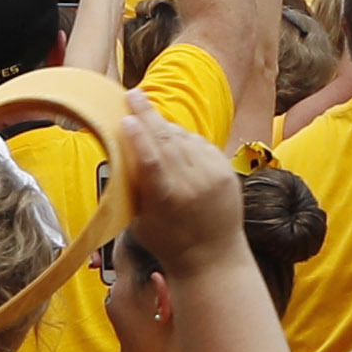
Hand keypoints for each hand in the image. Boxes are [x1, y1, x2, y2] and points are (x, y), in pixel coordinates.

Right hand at [122, 107, 247, 269]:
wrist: (213, 258)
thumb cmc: (168, 241)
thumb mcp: (140, 219)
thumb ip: (135, 185)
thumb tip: (124, 148)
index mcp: (168, 200)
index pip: (151, 161)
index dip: (137, 138)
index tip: (125, 118)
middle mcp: (194, 185)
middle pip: (168, 141)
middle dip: (148, 115)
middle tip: (132, 94)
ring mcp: (214, 176)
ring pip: (184, 138)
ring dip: (165, 127)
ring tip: (148, 118)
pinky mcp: (227, 172)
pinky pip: (201, 144)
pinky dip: (185, 139)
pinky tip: (173, 139)